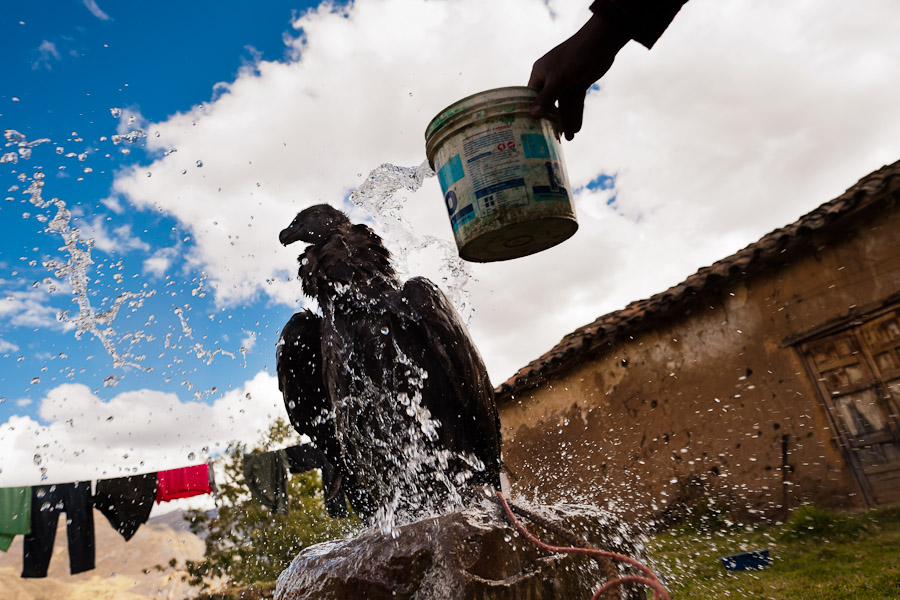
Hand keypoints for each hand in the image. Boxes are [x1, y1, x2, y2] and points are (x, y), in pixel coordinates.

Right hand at [529, 14, 628, 139]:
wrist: (600, 43)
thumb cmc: (575, 56)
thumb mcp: (559, 78)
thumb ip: (547, 97)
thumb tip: (533, 115)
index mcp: (540, 73)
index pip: (531, 96)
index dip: (531, 112)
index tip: (530, 128)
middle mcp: (550, 78)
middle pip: (549, 103)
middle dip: (551, 120)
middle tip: (551, 138)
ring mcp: (566, 81)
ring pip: (564, 105)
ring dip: (566, 120)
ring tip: (568, 138)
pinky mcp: (579, 83)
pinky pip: (575, 102)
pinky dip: (576, 114)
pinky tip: (576, 128)